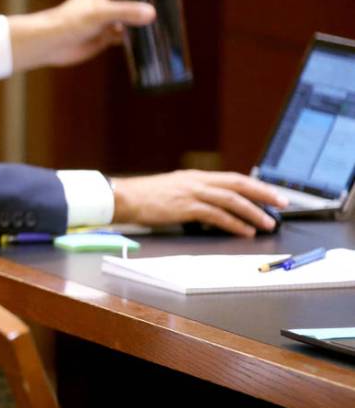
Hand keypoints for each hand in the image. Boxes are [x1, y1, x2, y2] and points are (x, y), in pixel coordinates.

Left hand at [8, 0, 154, 71]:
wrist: (51, 44)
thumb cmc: (70, 21)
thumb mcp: (101, 14)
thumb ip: (127, 13)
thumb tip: (152, 14)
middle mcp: (106, 2)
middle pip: (133, 1)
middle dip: (148, 4)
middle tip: (172, 5)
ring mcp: (106, 20)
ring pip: (131, 20)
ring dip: (143, 23)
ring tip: (166, 23)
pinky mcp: (104, 37)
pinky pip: (125, 37)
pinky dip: (136, 39)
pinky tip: (150, 41)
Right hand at [110, 170, 289, 236]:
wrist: (124, 197)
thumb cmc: (144, 198)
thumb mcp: (172, 191)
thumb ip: (192, 196)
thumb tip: (211, 210)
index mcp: (195, 177)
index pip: (233, 178)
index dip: (255, 185)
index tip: (271, 194)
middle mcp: (197, 181)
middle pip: (238, 184)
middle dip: (263, 194)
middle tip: (282, 204)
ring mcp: (192, 193)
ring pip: (232, 200)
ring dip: (253, 212)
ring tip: (268, 223)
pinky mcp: (186, 207)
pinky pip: (217, 215)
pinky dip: (234, 223)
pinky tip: (245, 231)